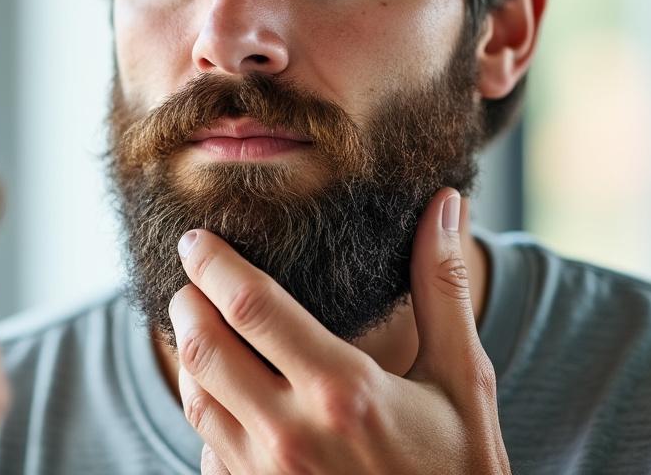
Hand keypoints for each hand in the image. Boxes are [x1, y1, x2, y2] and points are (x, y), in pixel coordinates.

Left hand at [169, 189, 508, 474]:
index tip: (197, 239)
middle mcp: (292, 435)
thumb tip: (445, 203)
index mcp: (343, 391)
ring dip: (188, 353)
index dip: (213, 263)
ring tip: (199, 323)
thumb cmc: (460, 468)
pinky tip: (224, 393)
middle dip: (187, 302)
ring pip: (194, 398)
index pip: (250, 306)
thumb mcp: (464, 379)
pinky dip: (207, 412)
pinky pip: (206, 449)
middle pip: (203, 347)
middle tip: (190, 278)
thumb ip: (443, 288)